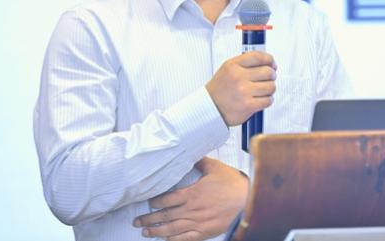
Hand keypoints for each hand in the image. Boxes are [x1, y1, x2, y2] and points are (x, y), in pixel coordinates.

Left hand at [133, 157, 248, 239]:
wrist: (247, 202)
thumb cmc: (233, 185)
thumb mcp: (215, 168)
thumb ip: (200, 161)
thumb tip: (191, 153)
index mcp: (192, 194)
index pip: (167, 199)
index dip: (155, 202)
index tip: (148, 203)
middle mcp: (191, 210)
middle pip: (165, 216)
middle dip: (149, 218)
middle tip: (137, 221)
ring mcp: (197, 223)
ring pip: (171, 229)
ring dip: (156, 231)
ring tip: (145, 232)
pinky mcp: (204, 233)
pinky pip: (184, 239)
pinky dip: (173, 240)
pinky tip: (165, 240)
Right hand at [205, 51, 275, 125]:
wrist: (209, 108)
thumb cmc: (219, 89)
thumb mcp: (227, 69)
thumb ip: (245, 63)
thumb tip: (268, 63)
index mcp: (233, 66)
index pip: (258, 57)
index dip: (269, 59)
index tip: (272, 63)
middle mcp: (238, 77)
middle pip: (268, 72)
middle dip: (272, 75)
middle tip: (269, 78)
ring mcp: (244, 92)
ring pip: (270, 86)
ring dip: (270, 89)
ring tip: (263, 90)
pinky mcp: (248, 106)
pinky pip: (268, 100)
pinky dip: (267, 100)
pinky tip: (260, 99)